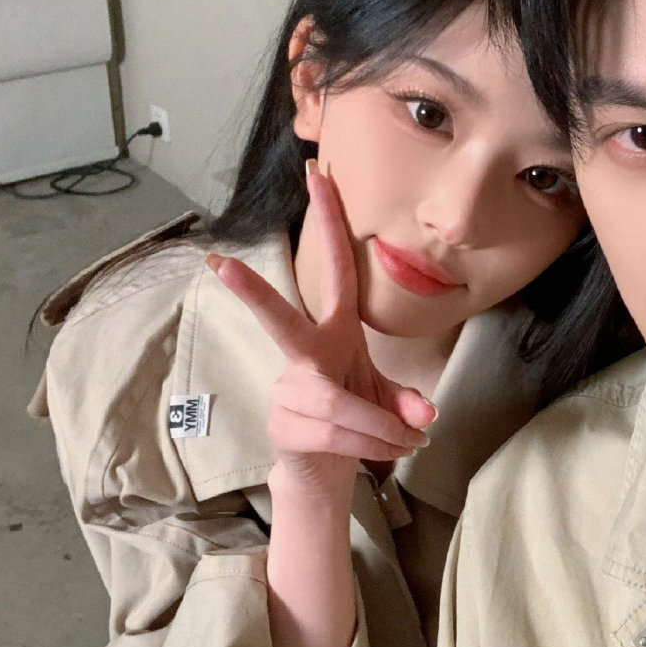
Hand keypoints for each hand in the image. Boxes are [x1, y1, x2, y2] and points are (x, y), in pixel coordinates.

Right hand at [207, 164, 434, 500]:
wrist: (324, 471)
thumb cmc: (355, 417)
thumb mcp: (388, 399)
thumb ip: (406, 400)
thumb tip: (424, 413)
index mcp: (335, 330)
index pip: (333, 267)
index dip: (328, 222)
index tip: (317, 175)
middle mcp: (306, 354)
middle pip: (279, 320)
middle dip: (252, 293)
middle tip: (221, 264)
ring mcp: (288, 390)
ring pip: (339, 405)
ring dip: (383, 428)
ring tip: (411, 442)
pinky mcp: (284, 427)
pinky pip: (338, 435)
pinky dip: (377, 445)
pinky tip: (396, 451)